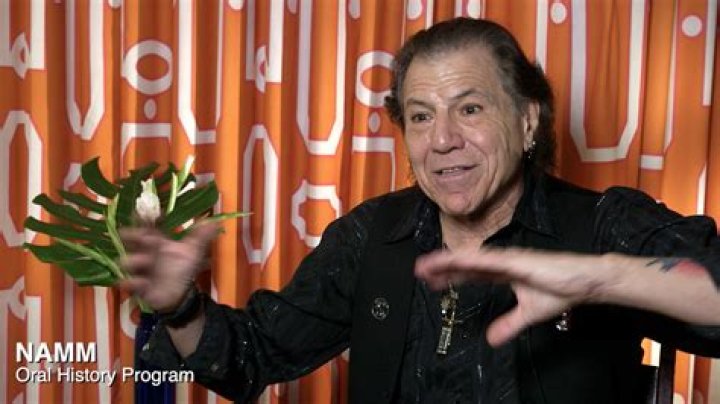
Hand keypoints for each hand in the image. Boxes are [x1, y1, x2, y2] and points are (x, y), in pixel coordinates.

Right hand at [117, 221, 219, 312]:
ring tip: (146, 260)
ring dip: (135, 260)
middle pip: (132, 239)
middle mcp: (145, 251)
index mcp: (157, 241)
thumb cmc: (182, 268)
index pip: (148, 226)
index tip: (143, 211)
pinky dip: (134, 282)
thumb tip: (216, 221)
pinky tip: (141, 282)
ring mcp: (139, 268)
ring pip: (128, 261)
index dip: (144, 218)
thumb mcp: (192, 251)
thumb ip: (201, 236)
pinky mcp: (137, 285)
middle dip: (133, 235)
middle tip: (140, 235)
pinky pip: (130, 283)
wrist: (178, 293)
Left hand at [415, 248, 606, 345]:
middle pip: (464, 264)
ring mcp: (507, 259)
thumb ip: (508, 324)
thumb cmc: (560, 290)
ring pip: (470, 259)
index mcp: (503, 273)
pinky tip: (454, 261)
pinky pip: (487, 260)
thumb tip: (492, 339)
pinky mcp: (516, 260)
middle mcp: (501, 263)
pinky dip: (469, 260)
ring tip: (427, 264)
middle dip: (442, 267)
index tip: (431, 281)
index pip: (470, 273)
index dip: (450, 276)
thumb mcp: (528, 314)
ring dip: (448, 261)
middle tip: (419, 271)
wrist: (584, 282)